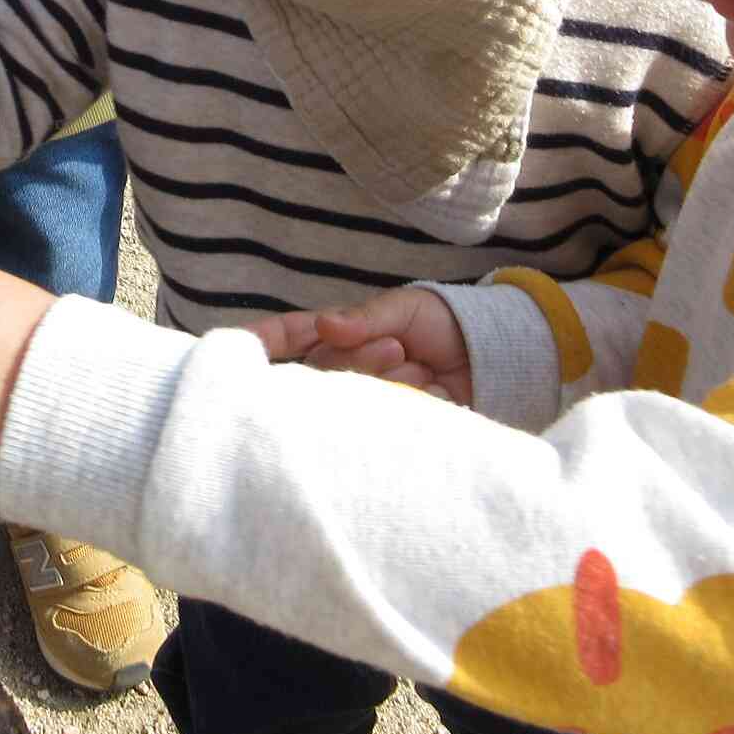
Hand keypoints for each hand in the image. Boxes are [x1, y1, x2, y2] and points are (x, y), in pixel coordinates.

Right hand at [249, 285, 472, 402]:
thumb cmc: (441, 322)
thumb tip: (325, 325)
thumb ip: (364, 319)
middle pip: (321, 373)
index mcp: (336, 336)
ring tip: (421, 368)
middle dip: (360, 361)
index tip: (241, 347)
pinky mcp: (388, 426)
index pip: (290, 337)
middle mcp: (342, 370)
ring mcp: (364, 399)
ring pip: (351, 397)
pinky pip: (382, 420)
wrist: (492, 357)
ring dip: (391, 382)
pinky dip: (410, 400)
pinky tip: (430, 390)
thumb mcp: (403, 308)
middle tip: (397, 348)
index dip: (263, 341)